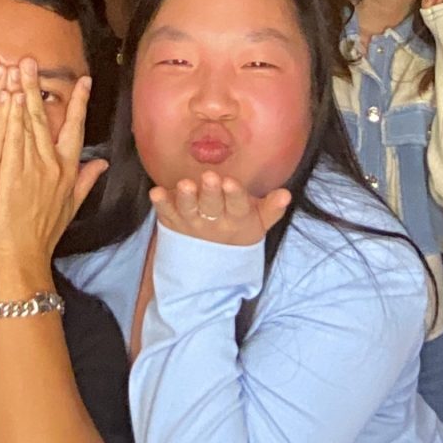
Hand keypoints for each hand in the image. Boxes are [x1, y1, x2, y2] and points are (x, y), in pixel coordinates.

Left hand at [0, 59, 106, 263]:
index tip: (83, 81)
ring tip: (12, 69)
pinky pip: (7, 139)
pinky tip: (0, 98)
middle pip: (44, 119)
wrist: (21, 257)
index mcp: (66, 171)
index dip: (80, 104)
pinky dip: (5, 118)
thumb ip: (86, 181)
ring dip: (18, 94)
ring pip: (24, 124)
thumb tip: (102, 164)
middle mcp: (50, 165)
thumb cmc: (43, 234)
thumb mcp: (70, 207)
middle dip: (36, 88)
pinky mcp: (7, 173)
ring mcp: (28, 167)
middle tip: (29, 61)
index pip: (75, 129)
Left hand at [148, 172, 290, 246]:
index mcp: (237, 218)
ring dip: (186, 197)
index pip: (238, 206)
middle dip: (210, 192)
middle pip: (212, 206)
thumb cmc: (239, 231)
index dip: (234, 195)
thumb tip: (286, 194)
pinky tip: (156, 193)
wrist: (212, 264)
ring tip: (185, 185)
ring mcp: (191, 222)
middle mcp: (213, 221)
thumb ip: (272, 208)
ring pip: (188, 209)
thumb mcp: (259, 223)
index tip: (230, 182)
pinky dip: (161, 204)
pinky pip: (165, 213)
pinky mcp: (173, 221)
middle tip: (209, 177)